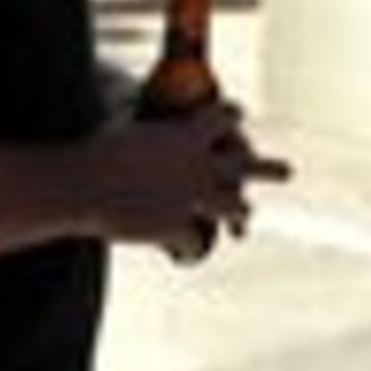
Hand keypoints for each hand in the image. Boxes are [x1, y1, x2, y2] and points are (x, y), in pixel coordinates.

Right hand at [90, 100, 289, 260]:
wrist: (82, 184)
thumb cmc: (95, 153)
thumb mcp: (129, 132)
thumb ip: (149, 137)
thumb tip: (143, 132)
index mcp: (187, 134)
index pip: (222, 119)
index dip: (230, 117)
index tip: (238, 115)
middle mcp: (199, 164)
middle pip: (246, 165)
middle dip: (267, 169)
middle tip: (288, 171)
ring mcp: (194, 197)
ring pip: (233, 206)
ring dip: (240, 212)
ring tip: (247, 219)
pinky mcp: (180, 226)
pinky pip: (196, 243)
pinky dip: (189, 251)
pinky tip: (185, 256)